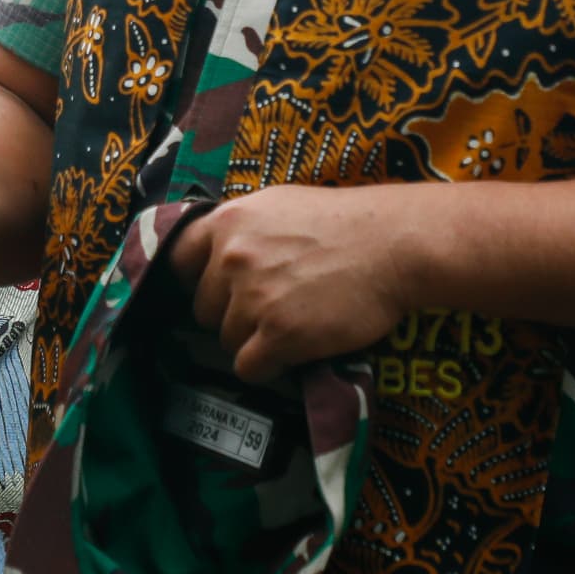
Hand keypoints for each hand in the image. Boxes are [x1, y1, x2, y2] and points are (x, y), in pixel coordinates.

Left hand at [163, 184, 410, 382]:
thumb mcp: (282, 206)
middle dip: (231, 314)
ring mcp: (253, 298)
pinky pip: (249, 367)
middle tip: (271, 310)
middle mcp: (231, 258)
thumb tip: (220, 253)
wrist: (397, 244)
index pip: (178, 260)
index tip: (219, 291)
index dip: (197, 280)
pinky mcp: (279, 335)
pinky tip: (293, 353)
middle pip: (204, 308)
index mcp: (228, 221)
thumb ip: (245, 230)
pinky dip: (268, 367)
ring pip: (227, 340)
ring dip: (254, 341)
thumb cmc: (349, 222)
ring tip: (292, 327)